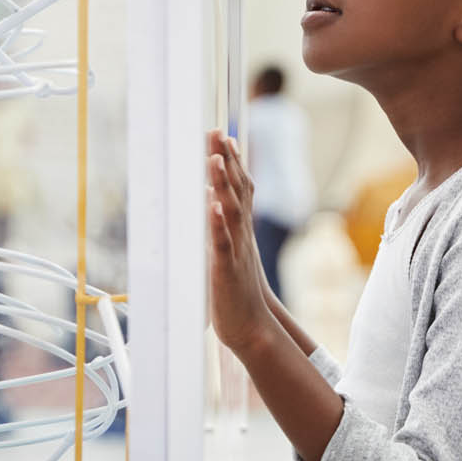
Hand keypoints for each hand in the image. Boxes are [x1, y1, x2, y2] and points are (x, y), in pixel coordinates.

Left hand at [207, 129, 274, 353]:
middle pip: (237, 192)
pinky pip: (223, 245)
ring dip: (224, 185)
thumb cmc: (237, 291)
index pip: (240, 189)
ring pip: (231, 212)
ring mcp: (235, 251)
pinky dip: (218, 225)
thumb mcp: (229, 253)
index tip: (223, 136)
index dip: (233, 162)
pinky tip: (213, 206)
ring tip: (215, 159)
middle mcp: (241, 235)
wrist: (252, 327)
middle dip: (227, 161)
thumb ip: (222, 229)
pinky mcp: (226, 270)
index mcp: (241, 231)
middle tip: (218, 132)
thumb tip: (210, 201)